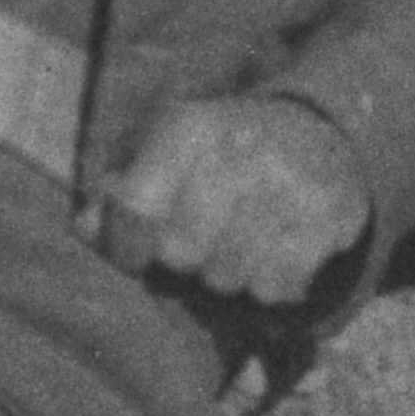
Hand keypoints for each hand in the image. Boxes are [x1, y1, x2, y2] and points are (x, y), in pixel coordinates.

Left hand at [91, 95, 370, 305]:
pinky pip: (277, 287)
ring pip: (229, 277)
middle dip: (186, 262)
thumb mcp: (169, 153)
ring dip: (230, 277)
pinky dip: (272, 287)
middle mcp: (240, 148)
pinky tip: (278, 254)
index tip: (139, 252)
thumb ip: (121, 194)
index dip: (129, 246)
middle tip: (204, 244)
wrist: (322, 131)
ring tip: (243, 247)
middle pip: (181, 252)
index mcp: (190, 128)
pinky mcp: (330, 214)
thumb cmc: (223, 154)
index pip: (134, 210)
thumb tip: (85, 228)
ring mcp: (290, 182)